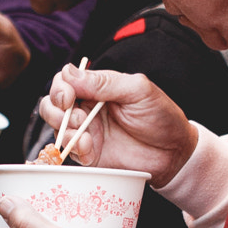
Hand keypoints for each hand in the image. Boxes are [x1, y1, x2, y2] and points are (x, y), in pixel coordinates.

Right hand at [42, 64, 196, 186]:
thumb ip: (105, 82)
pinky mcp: (89, 154)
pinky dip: (73, 148)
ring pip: (55, 126)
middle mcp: (88, 108)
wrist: (175, 152)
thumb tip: (69, 72)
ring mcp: (87, 131)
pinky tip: (88, 147)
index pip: (65, 80)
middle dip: (55, 108)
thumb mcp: (137, 91)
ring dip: (62, 127)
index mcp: (98, 88)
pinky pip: (68, 151)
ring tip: (83, 129)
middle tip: (75, 115)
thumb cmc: (161, 116)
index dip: (60, 86)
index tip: (69, 96)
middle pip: (52, 103)